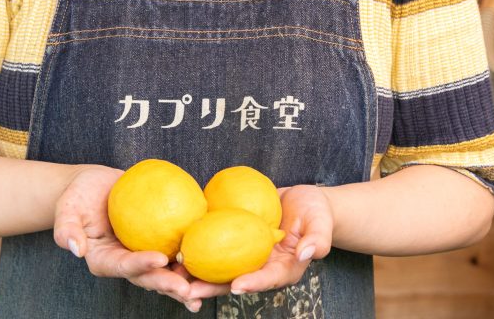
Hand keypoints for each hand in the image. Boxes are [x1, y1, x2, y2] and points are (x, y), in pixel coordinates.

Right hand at [53, 165, 191, 304]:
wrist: (95, 187)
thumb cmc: (77, 197)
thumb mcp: (66, 209)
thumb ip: (66, 229)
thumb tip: (74, 249)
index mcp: (104, 259)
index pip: (123, 266)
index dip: (140, 265)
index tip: (159, 260)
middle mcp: (126, 262)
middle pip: (148, 277)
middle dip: (167, 285)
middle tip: (187, 289)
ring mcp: (142, 253)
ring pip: (165, 272)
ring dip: (184, 282)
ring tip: (202, 289)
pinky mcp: (157, 242)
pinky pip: (175, 251)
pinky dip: (193, 256)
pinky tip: (212, 258)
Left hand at [188, 185, 333, 299]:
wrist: (303, 202)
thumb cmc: (316, 213)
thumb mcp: (321, 223)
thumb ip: (318, 240)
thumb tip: (307, 253)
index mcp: (283, 270)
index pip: (267, 279)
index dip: (252, 283)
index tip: (236, 286)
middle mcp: (261, 267)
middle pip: (234, 280)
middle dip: (211, 288)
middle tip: (189, 290)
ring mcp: (245, 256)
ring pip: (219, 268)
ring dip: (196, 273)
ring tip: (173, 273)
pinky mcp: (234, 241)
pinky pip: (214, 246)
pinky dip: (197, 248)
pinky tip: (178, 245)